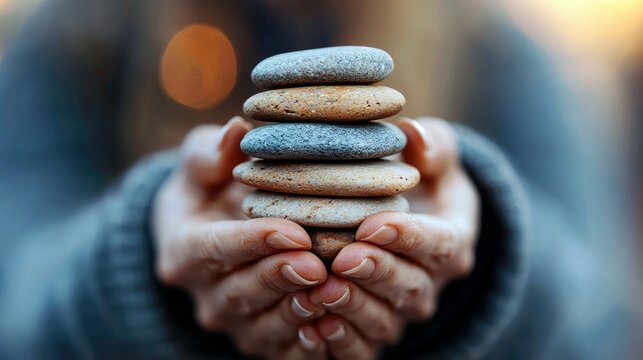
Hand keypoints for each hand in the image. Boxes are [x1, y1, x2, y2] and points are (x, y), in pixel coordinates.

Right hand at [152, 117, 328, 358]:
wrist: (206, 239)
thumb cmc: (208, 193)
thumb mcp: (199, 167)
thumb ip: (209, 150)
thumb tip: (237, 130)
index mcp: (184, 250)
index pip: (214, 249)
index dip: (253, 242)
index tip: (293, 231)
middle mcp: (204, 295)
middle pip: (240, 292)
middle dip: (280, 278)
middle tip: (317, 264)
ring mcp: (232, 324)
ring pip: (263, 325)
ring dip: (296, 311)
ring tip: (330, 292)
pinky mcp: (259, 340)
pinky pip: (283, 349)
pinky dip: (307, 341)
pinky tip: (334, 322)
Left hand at [305, 117, 479, 358]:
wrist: (411, 230)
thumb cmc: (421, 187)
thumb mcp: (438, 163)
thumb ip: (434, 146)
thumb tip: (415, 136)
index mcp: (450, 243)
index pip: (439, 244)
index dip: (408, 237)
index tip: (374, 225)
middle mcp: (429, 284)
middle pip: (409, 286)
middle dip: (376, 272)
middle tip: (344, 258)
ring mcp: (401, 313)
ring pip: (384, 319)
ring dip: (353, 307)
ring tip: (322, 291)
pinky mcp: (374, 332)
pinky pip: (361, 347)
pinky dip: (339, 339)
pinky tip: (312, 325)